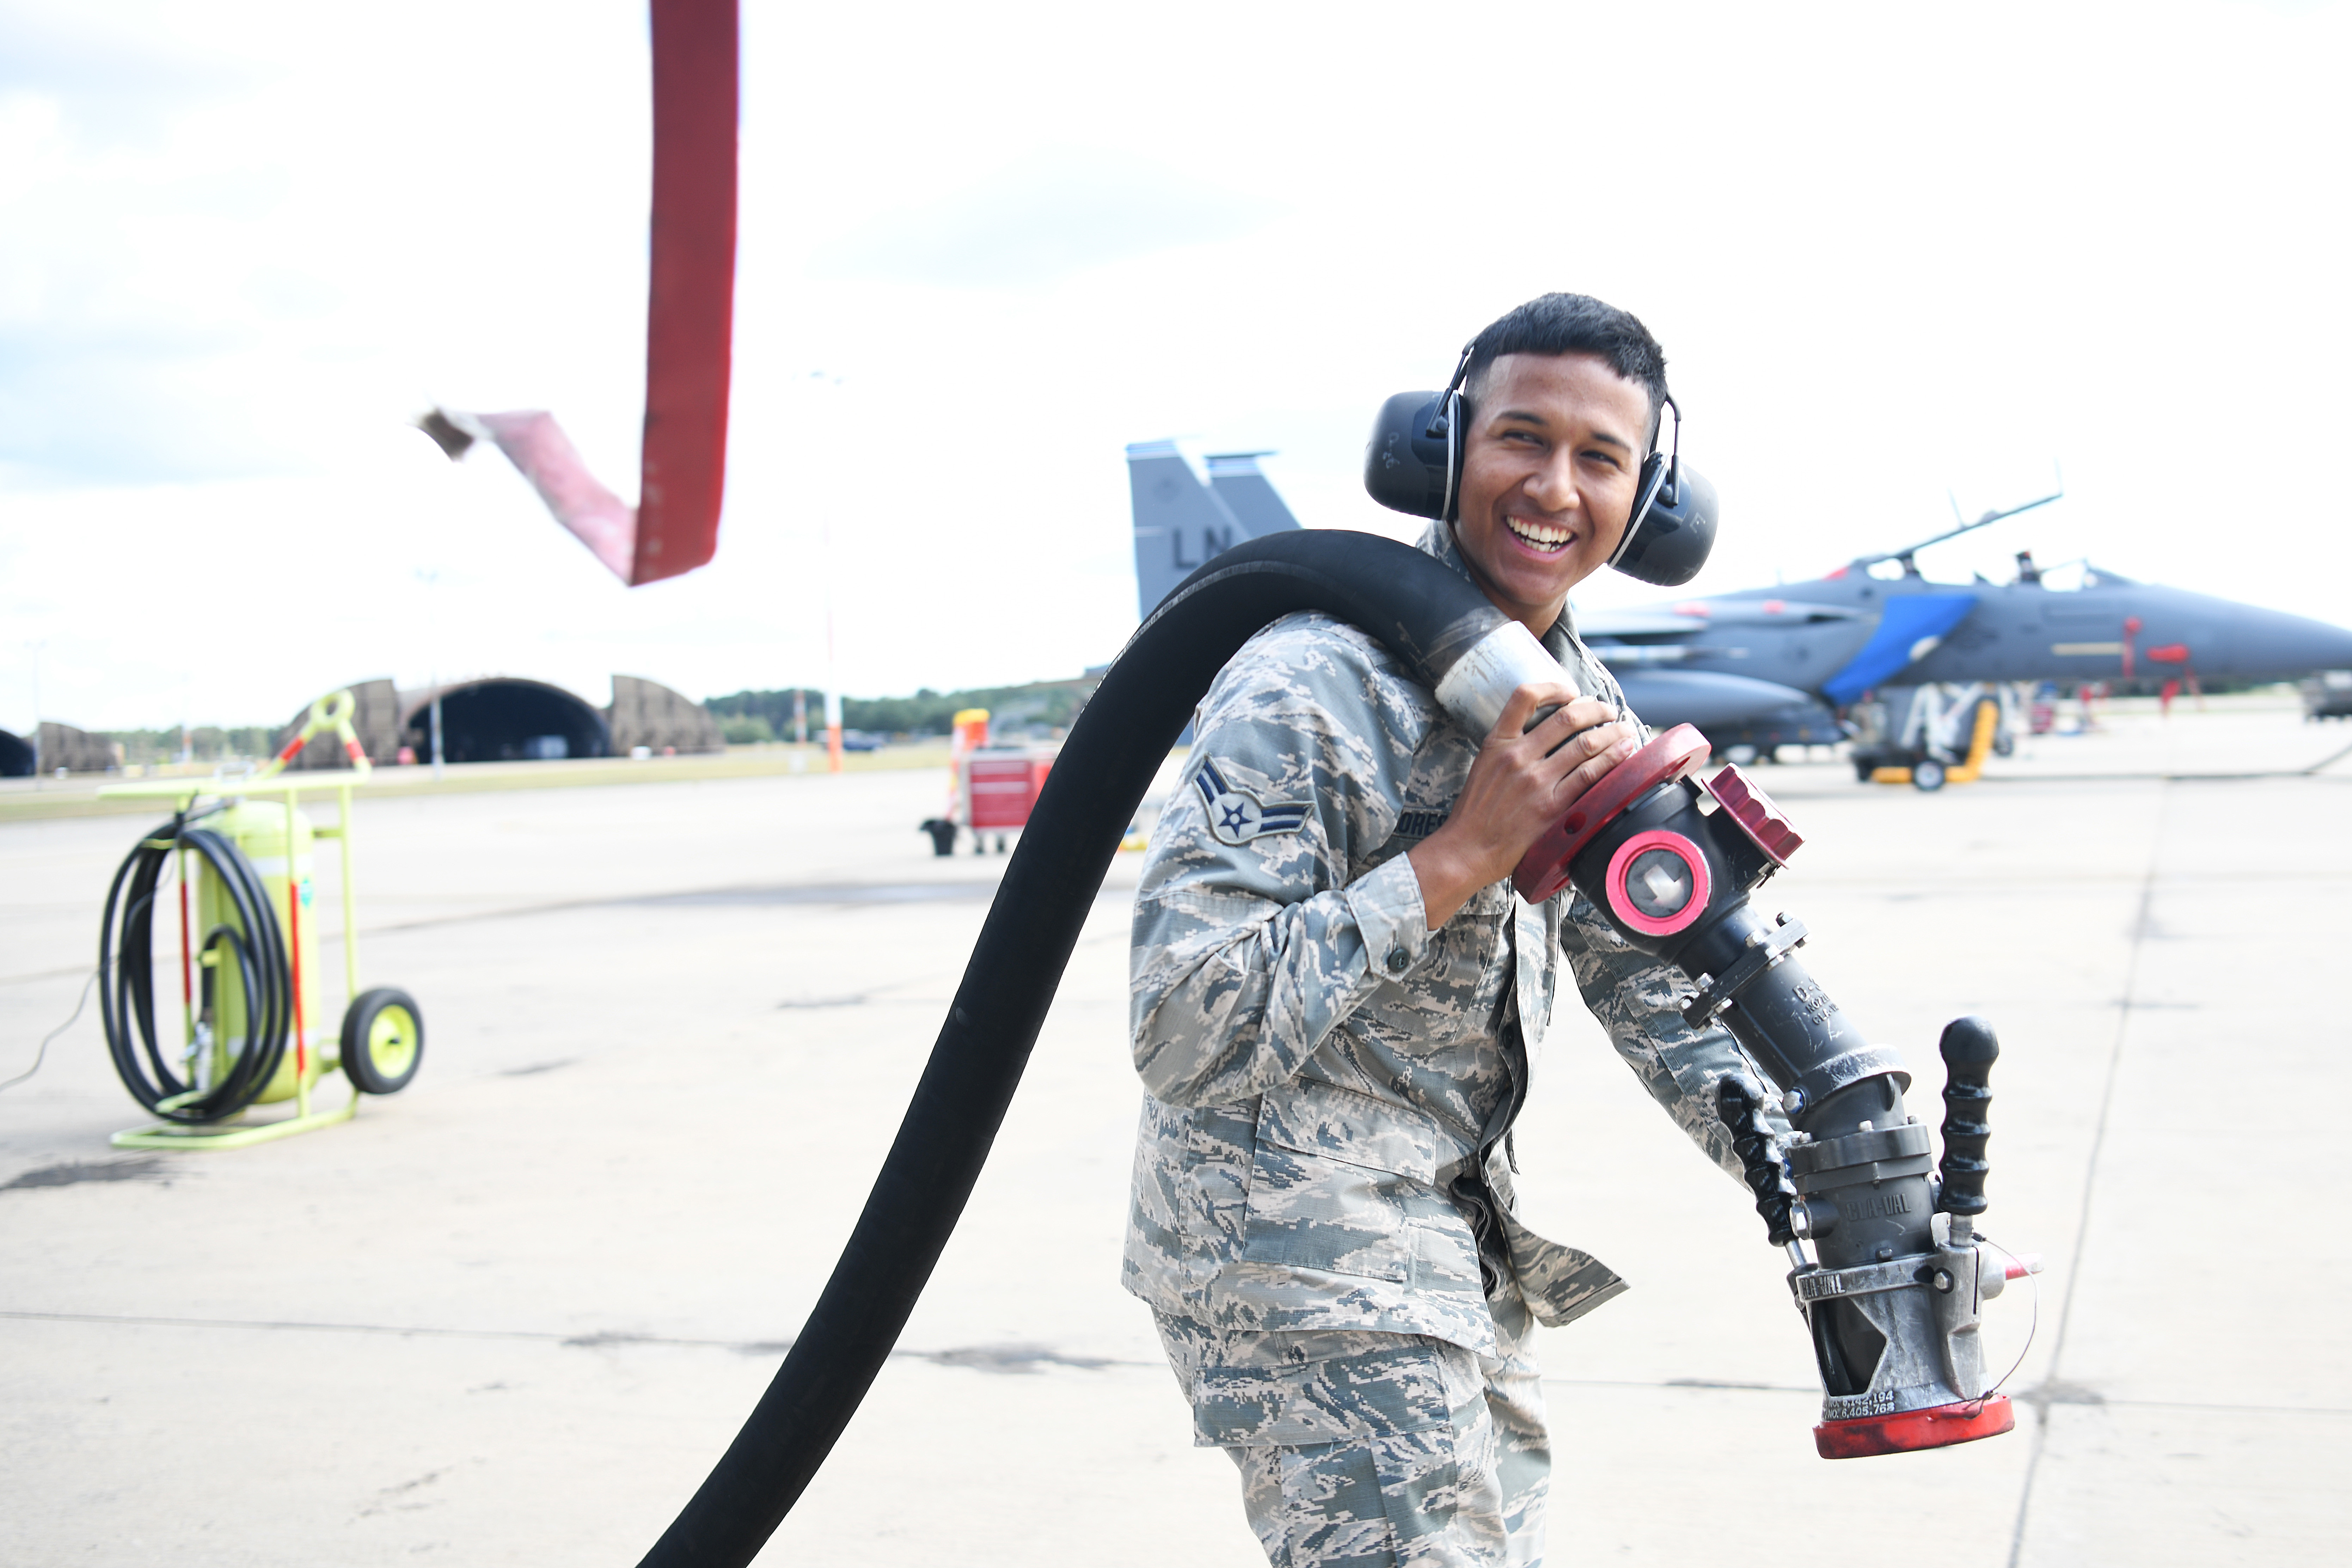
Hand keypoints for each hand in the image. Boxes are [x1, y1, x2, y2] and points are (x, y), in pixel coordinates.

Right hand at [1407, 683, 1637, 927]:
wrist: (1467, 850)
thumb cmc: (1476, 812)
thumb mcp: (1483, 766)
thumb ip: (1509, 747)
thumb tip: (1545, 731)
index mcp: (1496, 743)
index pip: (1525, 696)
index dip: (1554, 686)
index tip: (1572, 692)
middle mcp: (1517, 757)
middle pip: (1567, 717)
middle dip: (1596, 709)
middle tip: (1608, 711)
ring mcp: (1536, 782)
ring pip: (1585, 745)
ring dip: (1613, 733)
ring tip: (1625, 730)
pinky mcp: (1552, 807)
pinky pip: (1590, 776)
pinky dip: (1612, 760)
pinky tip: (1624, 754)